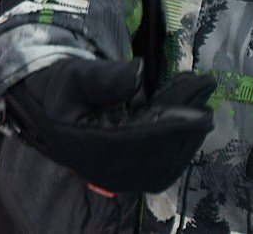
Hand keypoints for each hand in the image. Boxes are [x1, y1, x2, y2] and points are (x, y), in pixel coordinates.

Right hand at [4, 59, 216, 194]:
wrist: (48, 114)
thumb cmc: (60, 91)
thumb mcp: (71, 74)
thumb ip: (102, 76)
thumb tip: (138, 73)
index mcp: (85, 146)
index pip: (138, 140)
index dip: (172, 127)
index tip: (199, 111)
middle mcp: (105, 170)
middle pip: (158, 152)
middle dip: (187, 122)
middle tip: (204, 89)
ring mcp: (121, 178)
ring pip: (167, 162)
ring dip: (189, 133)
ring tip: (200, 99)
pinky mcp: (132, 178)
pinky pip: (165, 167)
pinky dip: (183, 144)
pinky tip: (191, 122)